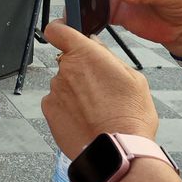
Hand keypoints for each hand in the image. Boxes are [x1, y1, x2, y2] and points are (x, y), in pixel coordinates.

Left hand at [42, 21, 159, 156]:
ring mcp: (54, 90)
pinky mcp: (48, 110)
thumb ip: (109, 57)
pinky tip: (85, 120)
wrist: (116, 150)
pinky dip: (67, 109)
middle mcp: (65, 69)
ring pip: (64, 84)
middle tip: (100, 89)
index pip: (58, 30)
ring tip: (96, 110)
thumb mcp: (133, 78)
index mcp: (85, 54)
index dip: (60, 30)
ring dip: (75, 92)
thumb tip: (95, 46)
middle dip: (80, 71)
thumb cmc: (130, 115)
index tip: (63, 33)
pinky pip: (57, 103)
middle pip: (67, 62)